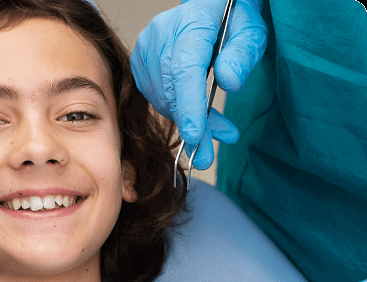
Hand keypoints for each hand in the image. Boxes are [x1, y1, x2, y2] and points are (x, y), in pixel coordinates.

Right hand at [130, 0, 266, 168]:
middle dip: (190, 125)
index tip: (195, 136)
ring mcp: (146, 48)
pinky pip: (155, 96)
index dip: (189, 105)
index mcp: (191, 22)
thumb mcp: (251, 31)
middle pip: (171, 89)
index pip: (185, 69)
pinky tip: (196, 115)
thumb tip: (230, 83)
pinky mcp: (140, 61)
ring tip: (214, 132)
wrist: (207, 7)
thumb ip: (242, 55)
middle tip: (206, 156)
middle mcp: (161, 34)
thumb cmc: (232, 18)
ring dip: (185, 121)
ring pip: (161, 98)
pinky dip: (175, 112)